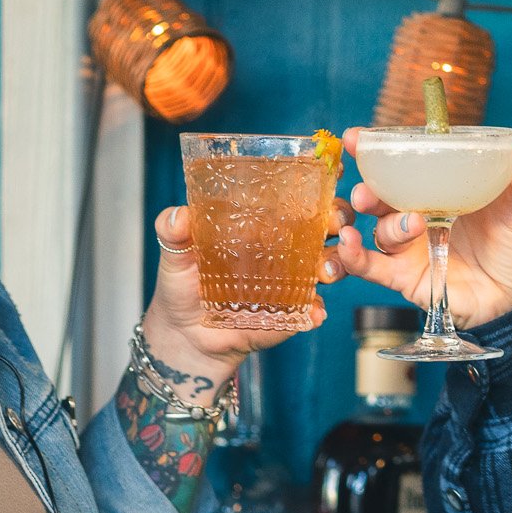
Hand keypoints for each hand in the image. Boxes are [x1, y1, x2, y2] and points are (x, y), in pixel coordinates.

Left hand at [140, 196, 354, 391]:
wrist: (187, 336)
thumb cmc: (184, 287)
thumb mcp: (175, 255)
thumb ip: (173, 232)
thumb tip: (178, 216)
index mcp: (262, 226)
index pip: (296, 198)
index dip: (318, 185)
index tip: (328, 177)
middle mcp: (284, 249)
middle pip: (326, 226)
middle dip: (338, 220)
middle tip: (333, 224)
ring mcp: (292, 282)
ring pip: (329, 265)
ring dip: (335, 264)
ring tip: (324, 271)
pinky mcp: (291, 313)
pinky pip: (313, 310)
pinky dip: (316, 311)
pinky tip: (313, 312)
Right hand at [334, 130, 511, 327]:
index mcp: (439, 190)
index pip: (402, 166)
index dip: (375, 151)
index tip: (355, 137)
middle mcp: (418, 214)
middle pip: (380, 197)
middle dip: (368, 189)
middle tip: (368, 189)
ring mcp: (410, 247)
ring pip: (381, 230)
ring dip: (386, 224)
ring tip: (412, 223)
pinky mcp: (406, 277)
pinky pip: (373, 267)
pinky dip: (355, 257)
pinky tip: (349, 246)